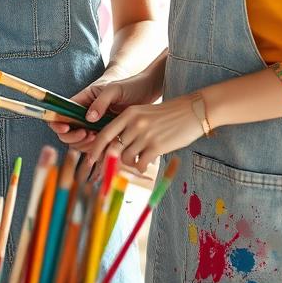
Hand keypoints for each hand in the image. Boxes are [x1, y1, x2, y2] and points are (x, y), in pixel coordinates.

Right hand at [48, 68, 162, 150]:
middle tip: (89, 135)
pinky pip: (97, 147)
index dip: (58, 123)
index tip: (66, 128)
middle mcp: (85, 115)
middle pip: (67, 133)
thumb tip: (88, 118)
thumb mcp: (113, 90)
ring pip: (80, 143)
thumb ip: (100, 102)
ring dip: (86, 145)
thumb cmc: (128, 85)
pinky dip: (99, 150)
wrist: (147, 92)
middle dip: (74, 138)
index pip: (60, 114)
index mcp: (81, 101)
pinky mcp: (107, 135)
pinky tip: (108, 145)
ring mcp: (95, 126)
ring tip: (99, 138)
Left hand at [85, 93, 202, 171]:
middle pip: (113, 149)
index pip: (105, 133)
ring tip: (138, 158)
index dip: (95, 149)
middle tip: (105, 171)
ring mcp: (145, 135)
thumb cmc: (166, 115)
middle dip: (107, 162)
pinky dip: (140, 166)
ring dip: (129, 163)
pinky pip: (140, 164)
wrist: (191, 111)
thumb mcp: (143, 114)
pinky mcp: (156, 147)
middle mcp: (134, 124)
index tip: (89, 160)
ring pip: (126, 158)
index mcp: (129, 114)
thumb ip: (128, 127)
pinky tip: (147, 162)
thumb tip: (113, 148)